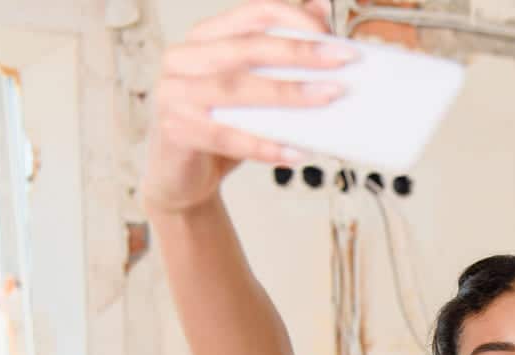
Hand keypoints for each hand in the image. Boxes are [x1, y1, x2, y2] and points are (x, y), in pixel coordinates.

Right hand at [142, 0, 354, 213]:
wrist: (183, 178)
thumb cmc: (221, 125)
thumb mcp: (252, 86)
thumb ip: (279, 54)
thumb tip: (320, 11)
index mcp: (205, 38)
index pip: (253, 14)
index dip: (293, 18)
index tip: (331, 34)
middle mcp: (183, 58)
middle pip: (246, 47)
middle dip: (298, 52)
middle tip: (341, 60)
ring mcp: (174, 94)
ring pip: (236, 88)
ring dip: (286, 93)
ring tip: (326, 97)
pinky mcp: (174, 131)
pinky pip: (225, 136)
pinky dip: (263, 145)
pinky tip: (294, 151)